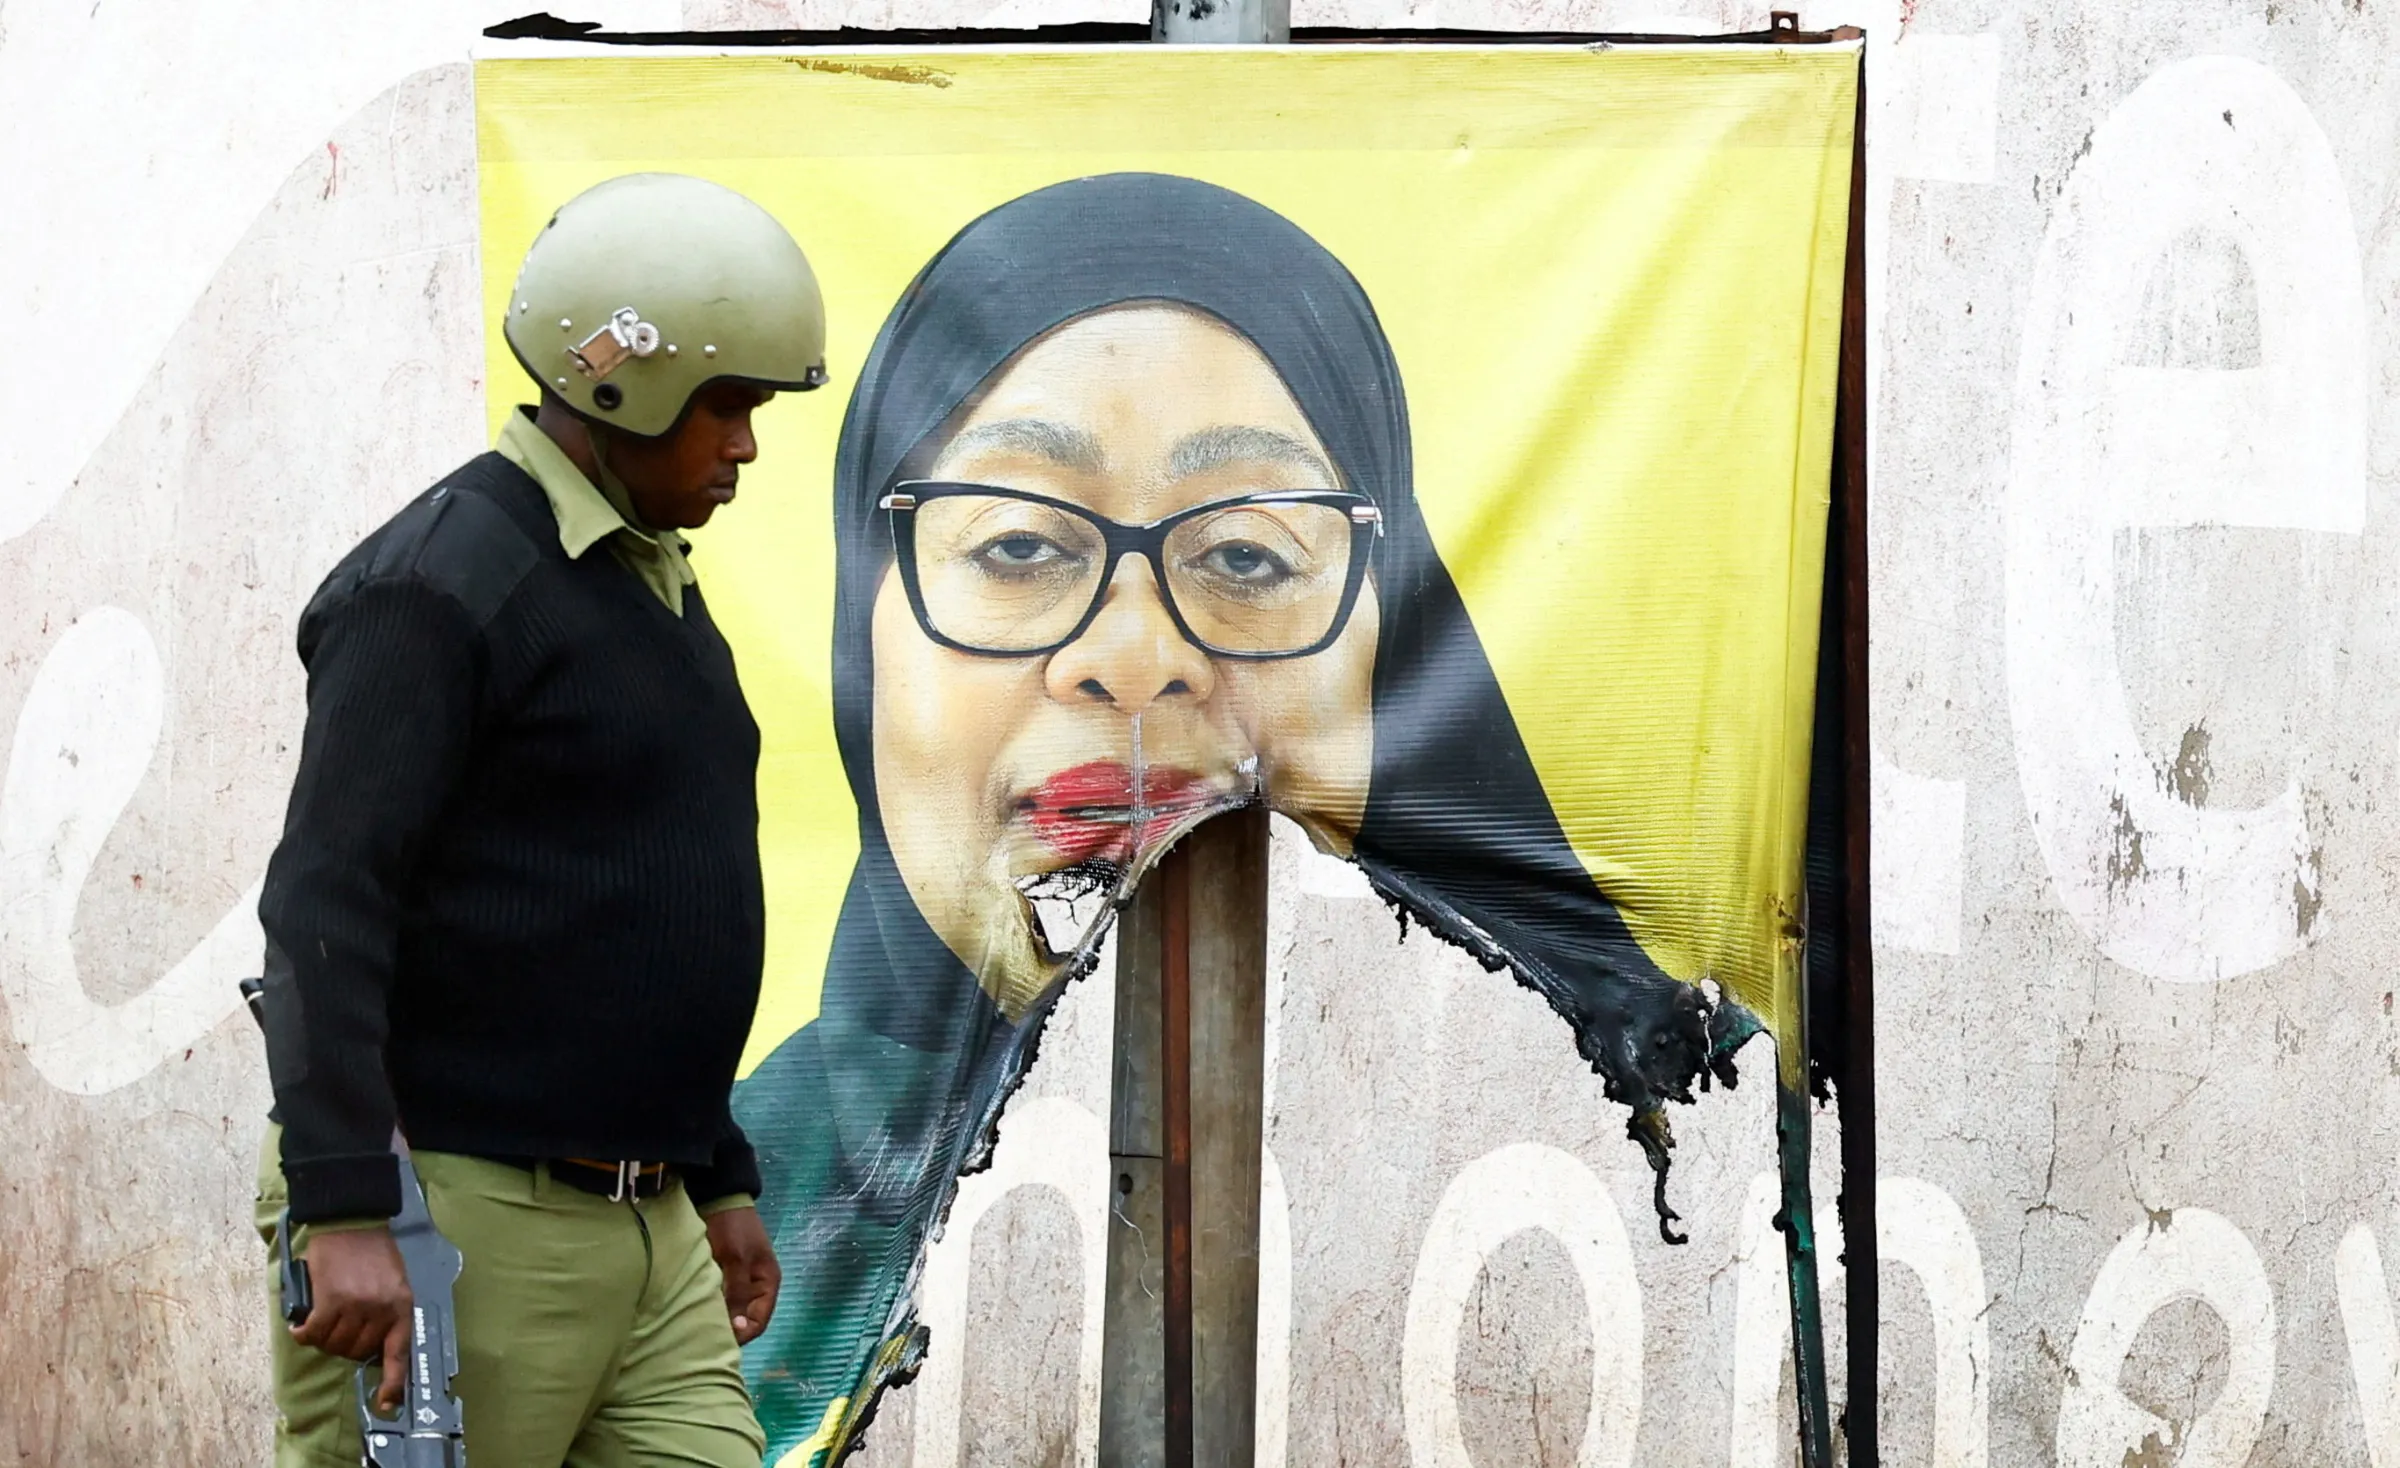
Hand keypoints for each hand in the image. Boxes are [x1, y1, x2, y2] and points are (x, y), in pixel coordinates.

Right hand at [290, 1226, 412, 1414]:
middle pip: (357, 1351)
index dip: (393, 1383)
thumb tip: (371, 1344)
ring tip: (320, 1322)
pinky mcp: (331, 1301)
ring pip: (334, 1344)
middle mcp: (382, 1311)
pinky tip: (300, 1326)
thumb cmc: (372, 1251)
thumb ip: (387, 1311)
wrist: (352, 1221)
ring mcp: (357, 1307)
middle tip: (336, 1328)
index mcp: (402, 1307)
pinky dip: (304, 1333)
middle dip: (344, 1346)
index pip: (399, 1353)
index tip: (385, 1403)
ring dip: (323, 1338)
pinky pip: (314, 1333)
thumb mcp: (394, 1281)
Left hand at [704, 1205, 779, 1344]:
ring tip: (696, 1326)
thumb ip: (739, 1293)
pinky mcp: (723, 1276)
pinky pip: (719, 1299)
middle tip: (703, 1336)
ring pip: (730, 1311)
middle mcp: (756, 1287)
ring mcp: (739, 1282)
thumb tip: (738, 1328)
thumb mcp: (737, 1261)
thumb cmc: (733, 1229)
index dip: (742, 1335)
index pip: (759, 1322)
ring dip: (717, 1318)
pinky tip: (693, 1311)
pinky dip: (708, 1306)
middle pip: (744, 1319)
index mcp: (768, 1284)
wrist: (718, 1198)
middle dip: (728, 1329)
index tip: (719, 1340)